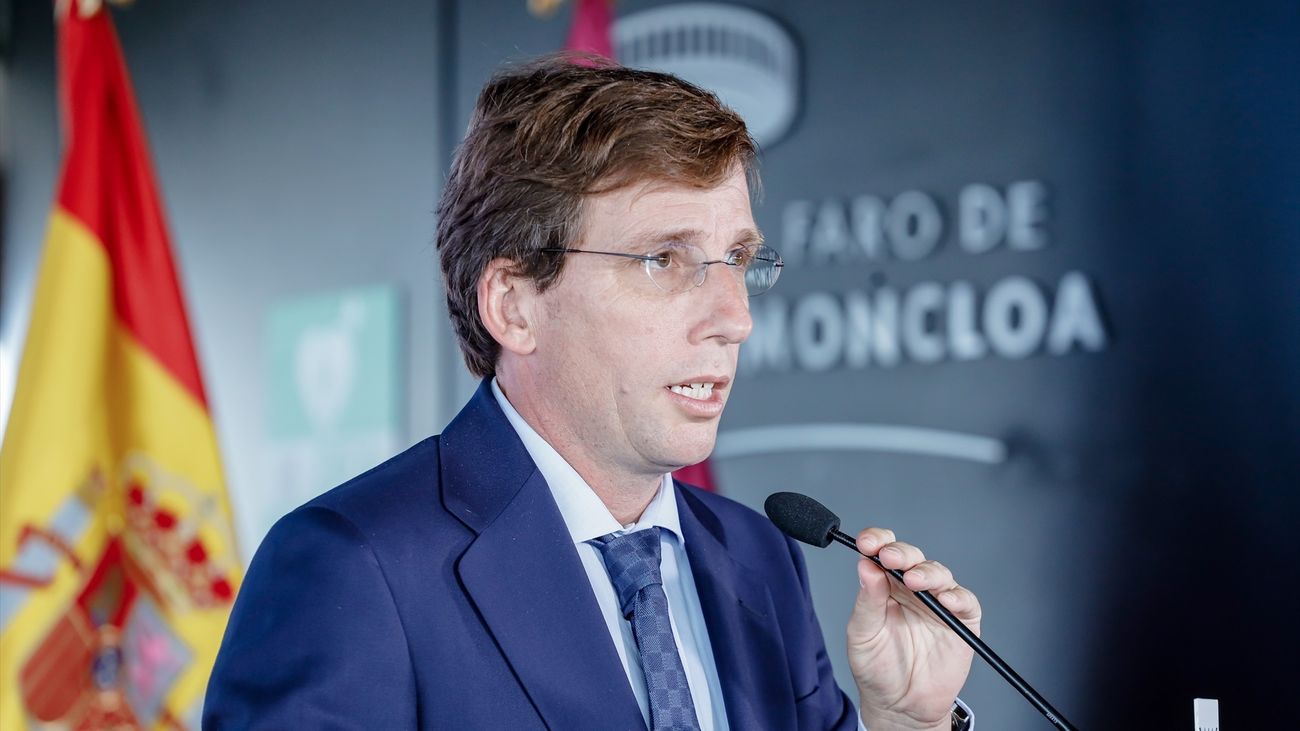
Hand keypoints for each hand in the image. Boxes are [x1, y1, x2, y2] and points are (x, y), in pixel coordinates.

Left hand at [847, 528, 979, 730]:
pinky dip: (958, 597)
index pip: (882, 552)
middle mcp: (912, 589)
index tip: (867, 542)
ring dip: (927, 572)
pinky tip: (945, 599)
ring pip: (939, 574)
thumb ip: (867, 602)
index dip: (877, 541)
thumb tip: (865, 566)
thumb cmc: (878, 668)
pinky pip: (965, 602)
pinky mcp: (961, 621)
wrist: (901, 706)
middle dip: (901, 553)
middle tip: (889, 558)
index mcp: (885, 586)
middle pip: (912, 558)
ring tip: (914, 580)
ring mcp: (938, 603)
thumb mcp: (862, 635)